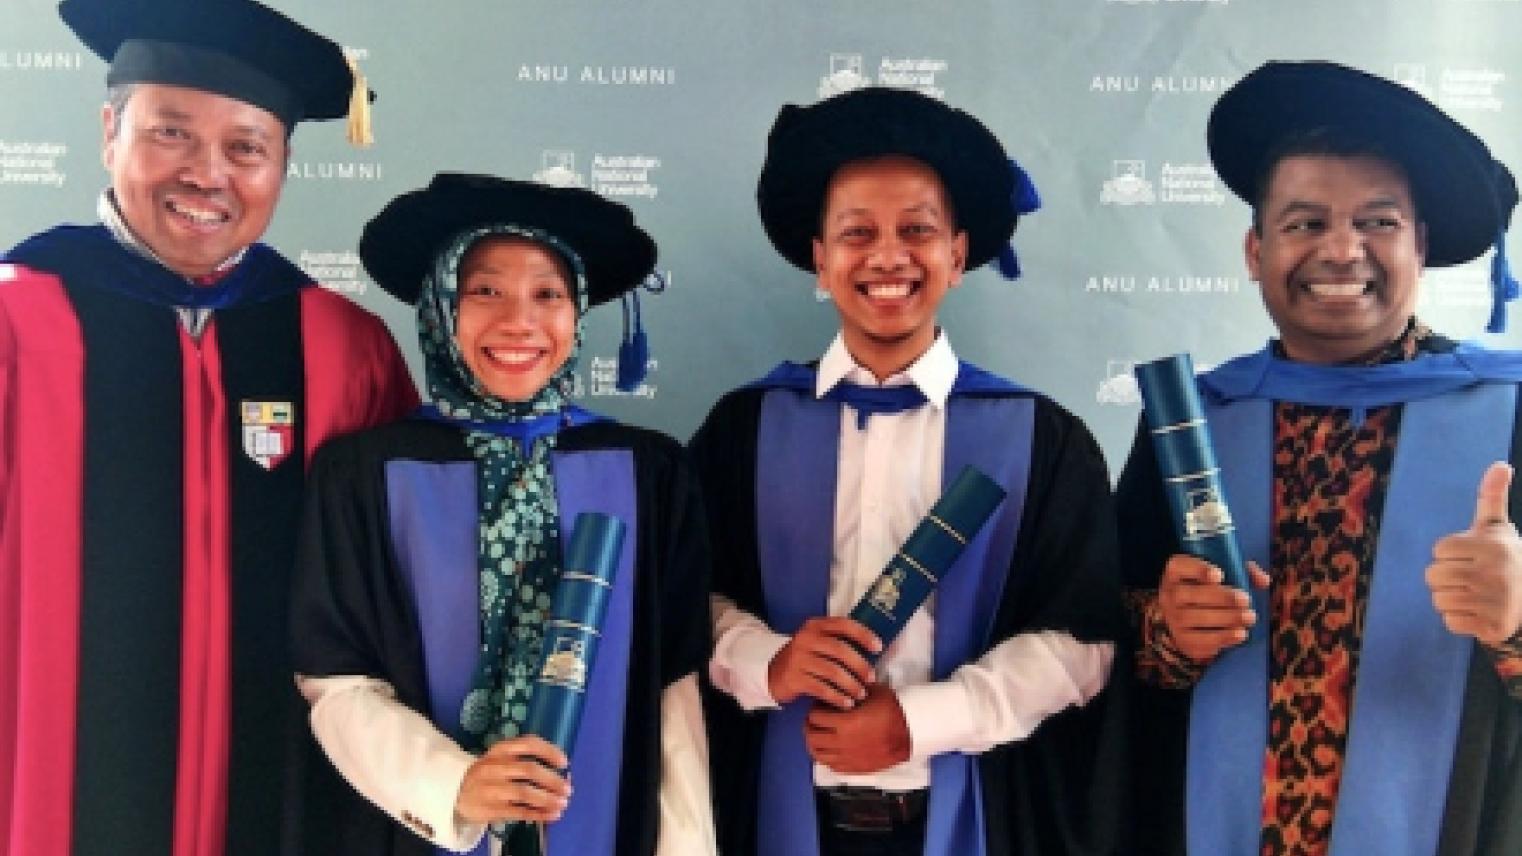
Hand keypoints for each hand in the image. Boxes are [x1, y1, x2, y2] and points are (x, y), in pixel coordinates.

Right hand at [454, 735, 571, 825]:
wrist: (456, 792)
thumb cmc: (489, 774)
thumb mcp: (501, 759)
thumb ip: (525, 760)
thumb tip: (562, 772)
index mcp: (500, 750)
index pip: (528, 744)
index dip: (549, 751)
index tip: (564, 762)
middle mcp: (495, 766)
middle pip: (529, 770)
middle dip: (552, 780)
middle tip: (567, 789)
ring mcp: (491, 788)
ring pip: (524, 793)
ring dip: (548, 799)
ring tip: (562, 804)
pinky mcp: (490, 809)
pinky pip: (519, 812)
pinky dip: (538, 814)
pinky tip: (551, 815)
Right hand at [767, 616, 881, 708]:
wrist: (772, 673)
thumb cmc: (804, 658)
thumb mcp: (816, 643)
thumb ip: (838, 641)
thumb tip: (872, 649)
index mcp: (814, 626)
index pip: (843, 625)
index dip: (863, 634)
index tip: (878, 647)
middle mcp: (805, 639)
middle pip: (840, 650)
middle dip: (860, 665)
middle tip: (871, 678)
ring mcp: (798, 658)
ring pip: (833, 672)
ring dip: (851, 685)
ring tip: (860, 694)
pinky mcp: (794, 678)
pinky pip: (822, 689)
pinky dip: (838, 697)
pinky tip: (846, 703)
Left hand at [804, 682, 910, 774]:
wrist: (912, 733)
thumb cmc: (895, 712)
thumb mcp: (873, 692)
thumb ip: (853, 689)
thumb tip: (840, 685)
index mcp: (846, 723)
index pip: (815, 717)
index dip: (814, 709)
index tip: (818, 706)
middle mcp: (844, 743)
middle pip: (812, 736)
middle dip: (810, 726)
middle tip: (813, 720)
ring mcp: (849, 758)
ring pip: (818, 754)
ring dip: (814, 743)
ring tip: (817, 735)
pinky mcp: (856, 768)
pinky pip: (832, 766)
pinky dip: (826, 758)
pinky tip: (829, 750)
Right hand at [1156, 555, 1268, 662]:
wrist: (1188, 617)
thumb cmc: (1209, 589)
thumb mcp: (1224, 573)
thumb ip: (1243, 572)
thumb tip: (1264, 581)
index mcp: (1176, 572)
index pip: (1179, 566)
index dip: (1198, 570)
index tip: (1219, 575)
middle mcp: (1168, 594)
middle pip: (1186, 594)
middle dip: (1219, 598)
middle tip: (1246, 601)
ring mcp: (1172, 618)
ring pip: (1190, 619)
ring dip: (1223, 620)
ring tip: (1248, 619)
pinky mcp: (1181, 640)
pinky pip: (1197, 642)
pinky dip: (1220, 639)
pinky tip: (1239, 634)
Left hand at [1427, 462, 1521, 643]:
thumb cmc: (1504, 557)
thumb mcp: (1497, 526)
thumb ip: (1492, 495)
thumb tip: (1501, 465)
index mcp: (1493, 547)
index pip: (1439, 550)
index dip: (1448, 554)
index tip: (1469, 556)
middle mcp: (1495, 573)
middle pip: (1433, 576)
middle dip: (1445, 577)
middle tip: (1469, 577)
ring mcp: (1494, 602)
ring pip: (1439, 600)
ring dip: (1451, 599)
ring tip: (1473, 594)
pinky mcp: (1492, 627)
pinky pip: (1450, 622)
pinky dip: (1459, 619)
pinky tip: (1477, 612)